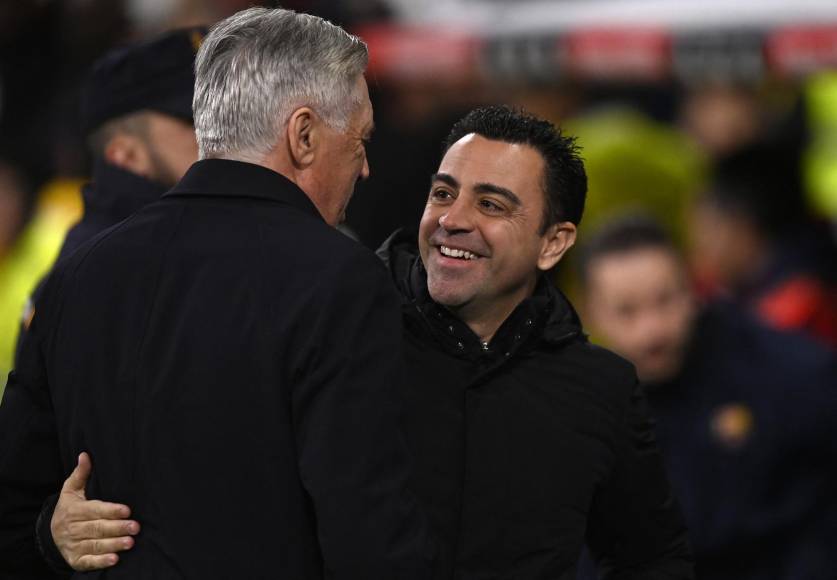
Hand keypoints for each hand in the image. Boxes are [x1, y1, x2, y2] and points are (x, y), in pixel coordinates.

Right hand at [50, 452, 139, 570]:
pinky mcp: (76, 560)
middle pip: (97, 528)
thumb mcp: (71, 490)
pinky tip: (115, 559)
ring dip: (113, 544)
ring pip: (95, 545)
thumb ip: (81, 474)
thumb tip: (85, 455)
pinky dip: (101, 561)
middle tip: (135, 527)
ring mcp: (74, 545)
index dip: (111, 511)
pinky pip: (89, 561)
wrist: (50, 534)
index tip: (127, 510)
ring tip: (130, 542)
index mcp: (74, 510)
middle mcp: (73, 528)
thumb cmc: (69, 508)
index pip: (95, 510)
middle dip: (117, 528)